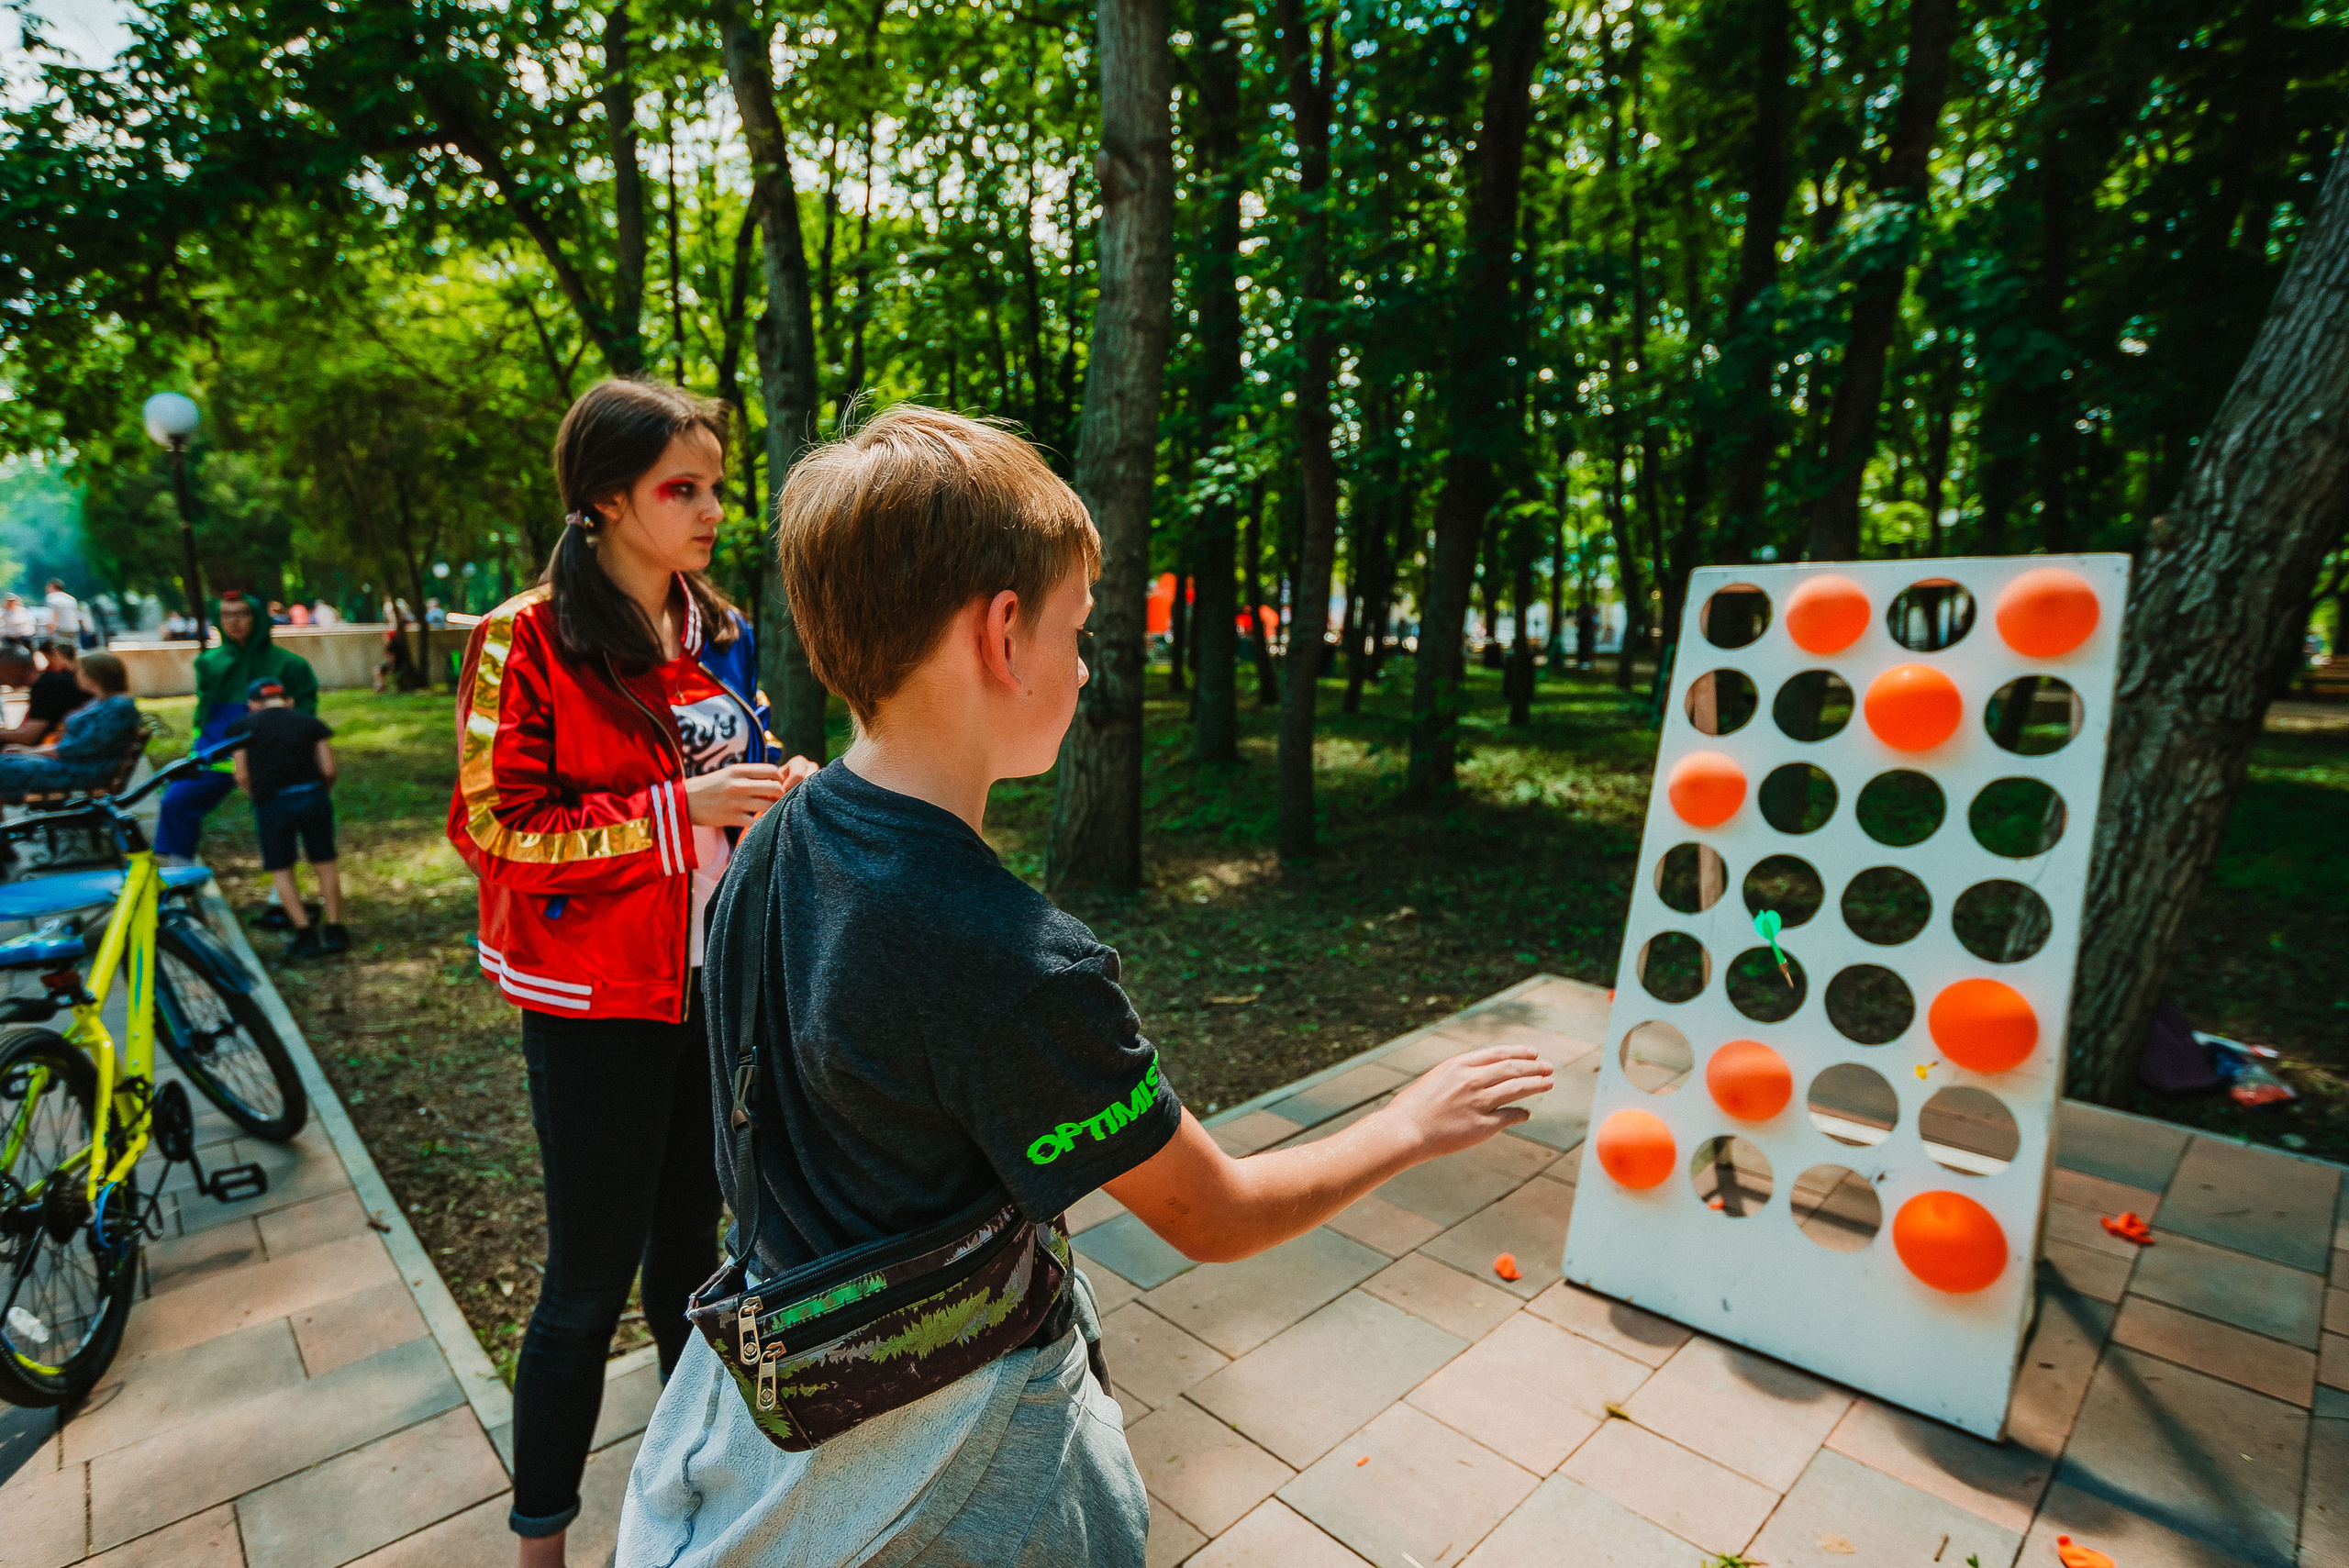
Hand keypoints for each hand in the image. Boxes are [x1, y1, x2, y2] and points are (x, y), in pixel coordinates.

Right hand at [684, 763, 787, 826]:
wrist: (682, 802)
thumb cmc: (708, 787)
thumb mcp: (727, 773)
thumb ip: (748, 775)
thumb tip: (773, 779)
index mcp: (738, 770)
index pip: (772, 770)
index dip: (779, 779)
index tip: (776, 785)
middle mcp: (740, 784)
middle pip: (776, 787)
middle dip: (780, 795)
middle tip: (776, 800)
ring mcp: (737, 802)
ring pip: (770, 805)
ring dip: (772, 809)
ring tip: (767, 811)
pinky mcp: (733, 818)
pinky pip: (757, 822)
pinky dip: (760, 823)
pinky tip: (758, 822)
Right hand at [1378, 1043, 1553, 1161]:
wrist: (1405, 1131)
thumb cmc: (1413, 1107)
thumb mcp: (1436, 1078)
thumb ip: (1460, 1074)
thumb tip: (1483, 1075)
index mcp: (1458, 1065)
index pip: (1497, 1053)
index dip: (1519, 1052)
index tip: (1533, 1053)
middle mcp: (1471, 1080)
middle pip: (1512, 1069)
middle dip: (1534, 1068)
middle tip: (1548, 1068)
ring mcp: (1478, 1102)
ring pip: (1516, 1089)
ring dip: (1536, 1085)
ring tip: (1548, 1083)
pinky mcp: (1482, 1126)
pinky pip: (1509, 1116)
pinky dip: (1521, 1114)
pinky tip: (1526, 1114)